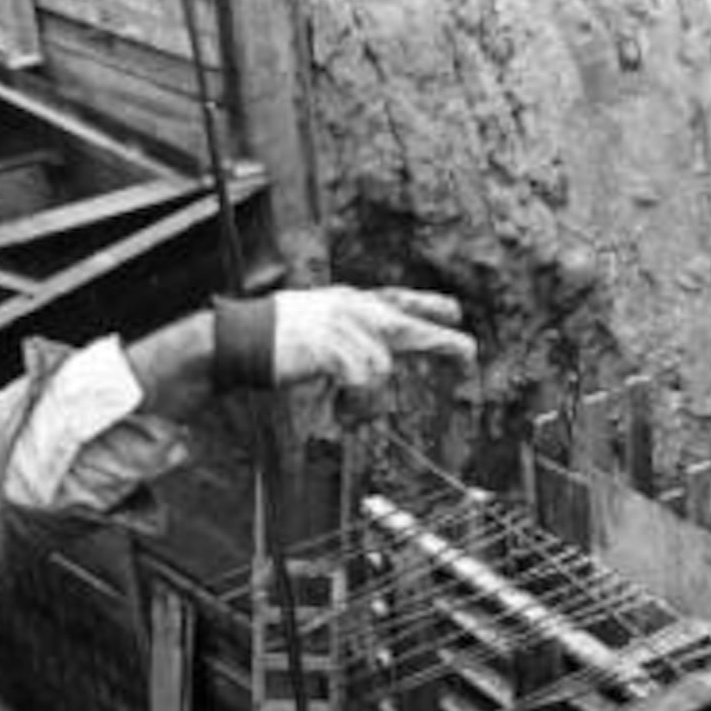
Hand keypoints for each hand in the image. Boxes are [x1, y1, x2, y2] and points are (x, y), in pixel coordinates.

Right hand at [212, 285, 475, 392]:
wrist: (240, 338)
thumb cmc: (277, 339)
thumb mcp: (319, 324)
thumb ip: (350, 335)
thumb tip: (378, 365)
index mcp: (349, 301)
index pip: (397, 298)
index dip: (428, 306)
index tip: (455, 313)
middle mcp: (351, 309)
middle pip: (407, 326)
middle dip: (441, 342)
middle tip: (470, 353)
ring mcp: (341, 327)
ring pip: (381, 370)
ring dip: (365, 402)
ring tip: (343, 412)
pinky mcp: (331, 347)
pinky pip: (360, 382)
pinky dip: (350, 404)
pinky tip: (334, 411)